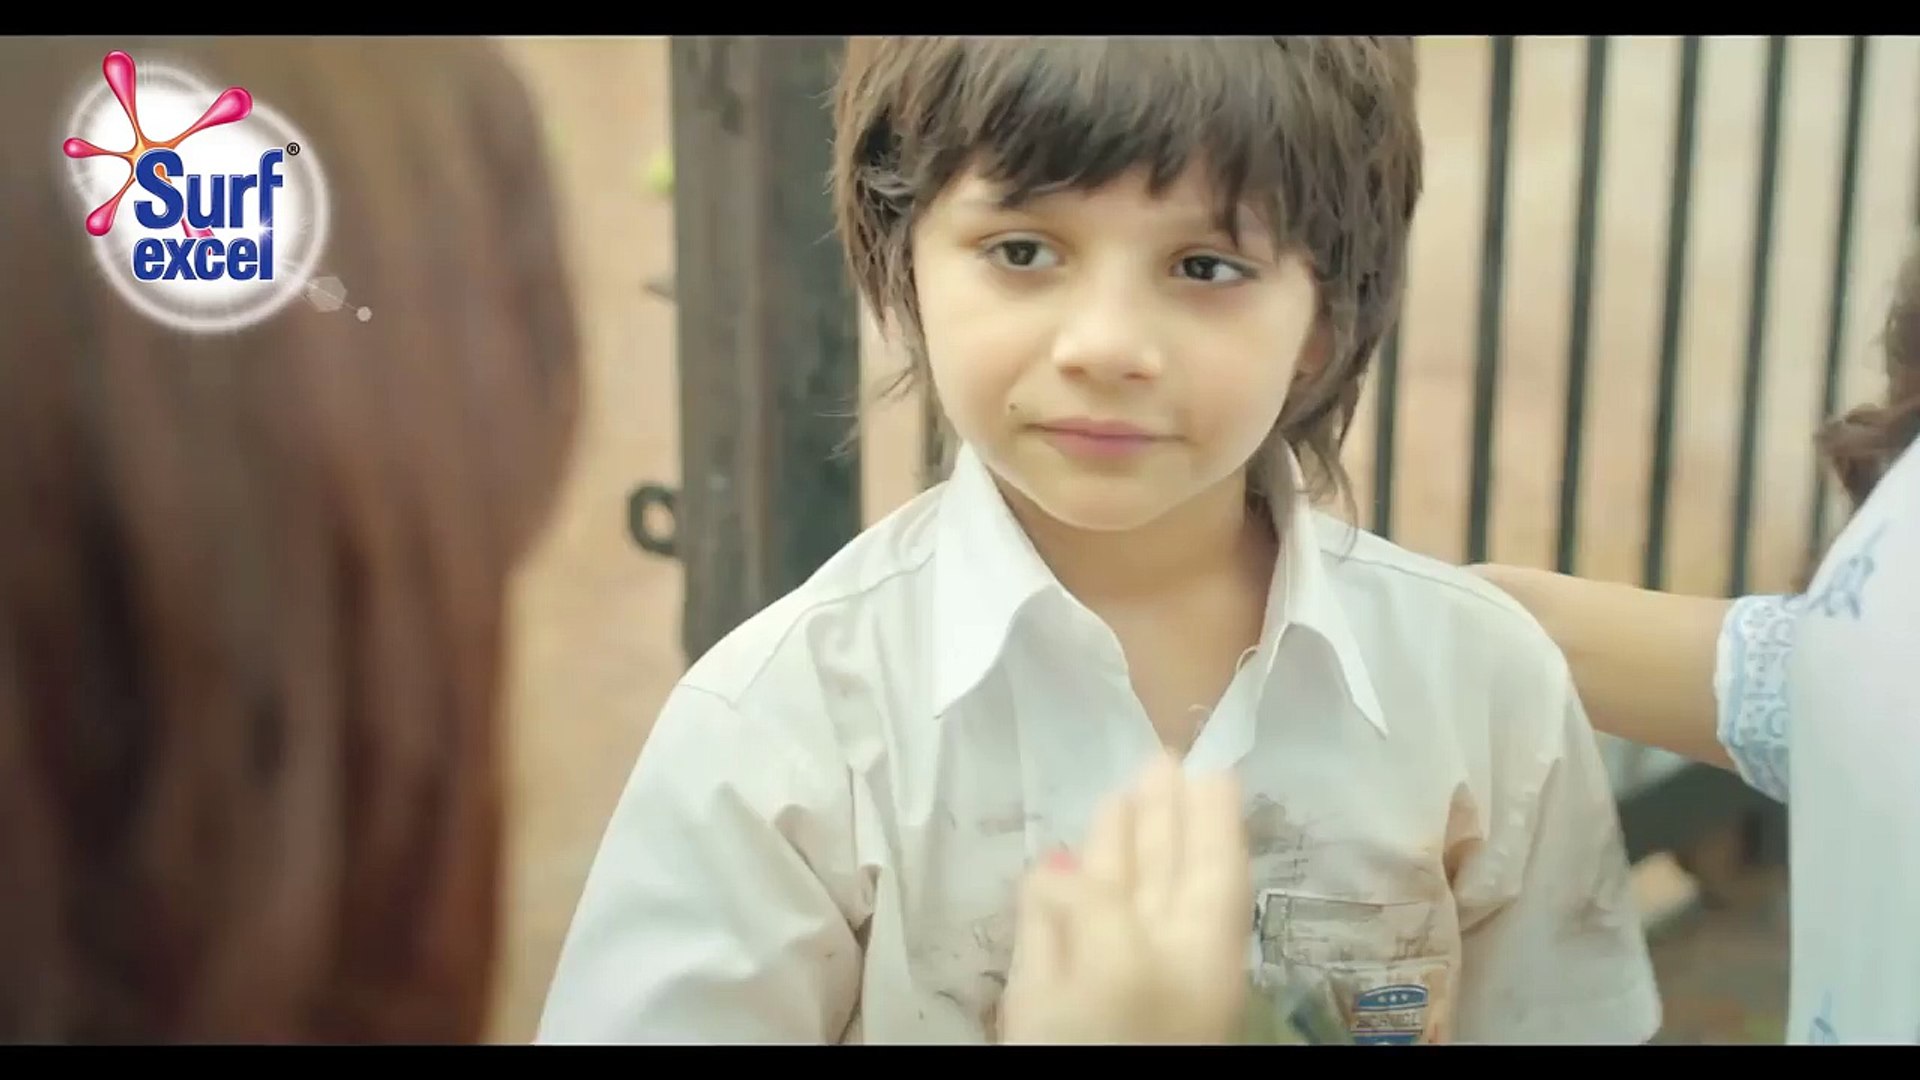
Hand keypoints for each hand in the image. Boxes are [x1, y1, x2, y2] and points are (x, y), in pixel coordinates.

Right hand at [997, 752, 1251, 1043]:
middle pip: (1164, 875)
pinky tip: (1050, 856)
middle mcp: (1157, 954)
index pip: (1215, 868)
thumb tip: (1056, 869)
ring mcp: (1100, 972)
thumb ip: (1097, 901)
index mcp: (1200, 948)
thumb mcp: (1122, 959)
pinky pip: (1054, 927)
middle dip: (1162, 818)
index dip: (1215, 819)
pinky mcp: (1047, 991)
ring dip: (1112, 845)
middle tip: (1161, 758)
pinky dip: (1051, 891)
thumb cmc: (1122, 1038)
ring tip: (1114, 793)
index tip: (1214, 766)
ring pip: (1108, 898)